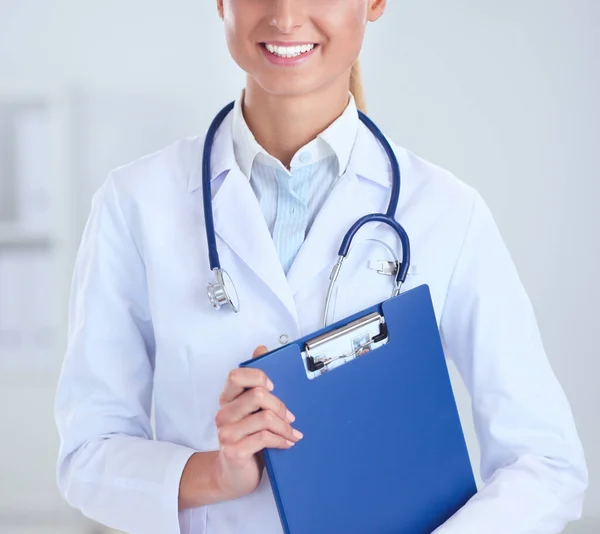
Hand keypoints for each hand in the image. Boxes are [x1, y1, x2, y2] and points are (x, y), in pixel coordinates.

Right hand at [212, 345, 302, 499]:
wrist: (233, 475)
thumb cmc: (247, 438)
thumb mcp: (253, 409)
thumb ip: (256, 381)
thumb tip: (261, 349)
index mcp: (227, 399)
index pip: (236, 376)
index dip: (258, 377)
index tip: (274, 387)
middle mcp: (223, 414)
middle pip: (257, 395)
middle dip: (280, 405)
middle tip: (290, 416)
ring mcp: (226, 433)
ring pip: (264, 417)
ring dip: (285, 426)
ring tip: (292, 432)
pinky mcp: (234, 451)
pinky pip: (264, 438)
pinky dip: (281, 439)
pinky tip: (287, 442)